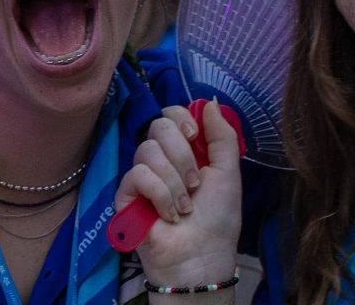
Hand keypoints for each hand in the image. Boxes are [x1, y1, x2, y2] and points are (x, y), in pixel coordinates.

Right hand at [115, 104, 240, 298]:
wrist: (202, 254)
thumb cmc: (218, 217)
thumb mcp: (228, 172)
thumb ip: (221, 135)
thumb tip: (209, 102)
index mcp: (185, 150)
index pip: (171, 115)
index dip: (181, 119)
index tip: (195, 136)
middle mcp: (162, 159)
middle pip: (158, 126)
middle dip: (182, 154)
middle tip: (195, 182)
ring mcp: (142, 176)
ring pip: (148, 151)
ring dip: (174, 181)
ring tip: (185, 207)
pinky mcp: (125, 195)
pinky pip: (138, 174)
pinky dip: (159, 194)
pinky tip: (168, 214)